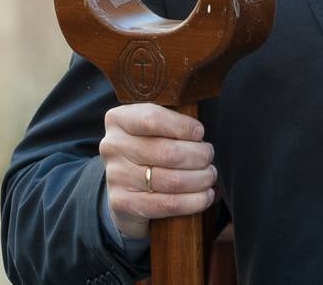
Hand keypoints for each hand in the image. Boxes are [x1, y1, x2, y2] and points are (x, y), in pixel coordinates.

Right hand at [100, 104, 216, 239]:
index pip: (152, 118)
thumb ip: (173, 123)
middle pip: (168, 152)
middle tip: (209, 157)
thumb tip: (198, 134)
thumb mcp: (156, 127)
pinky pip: (167, 204)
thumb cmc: (150, 149)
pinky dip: (193, 201)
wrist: (126, 187)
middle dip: (199, 156)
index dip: (182, 126)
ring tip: (209, 175)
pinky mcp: (122, 203)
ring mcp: (115, 176)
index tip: (199, 133)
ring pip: (171, 180)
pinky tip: (205, 196)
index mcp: (120, 119)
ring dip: (200, 179)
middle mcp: (113, 146)